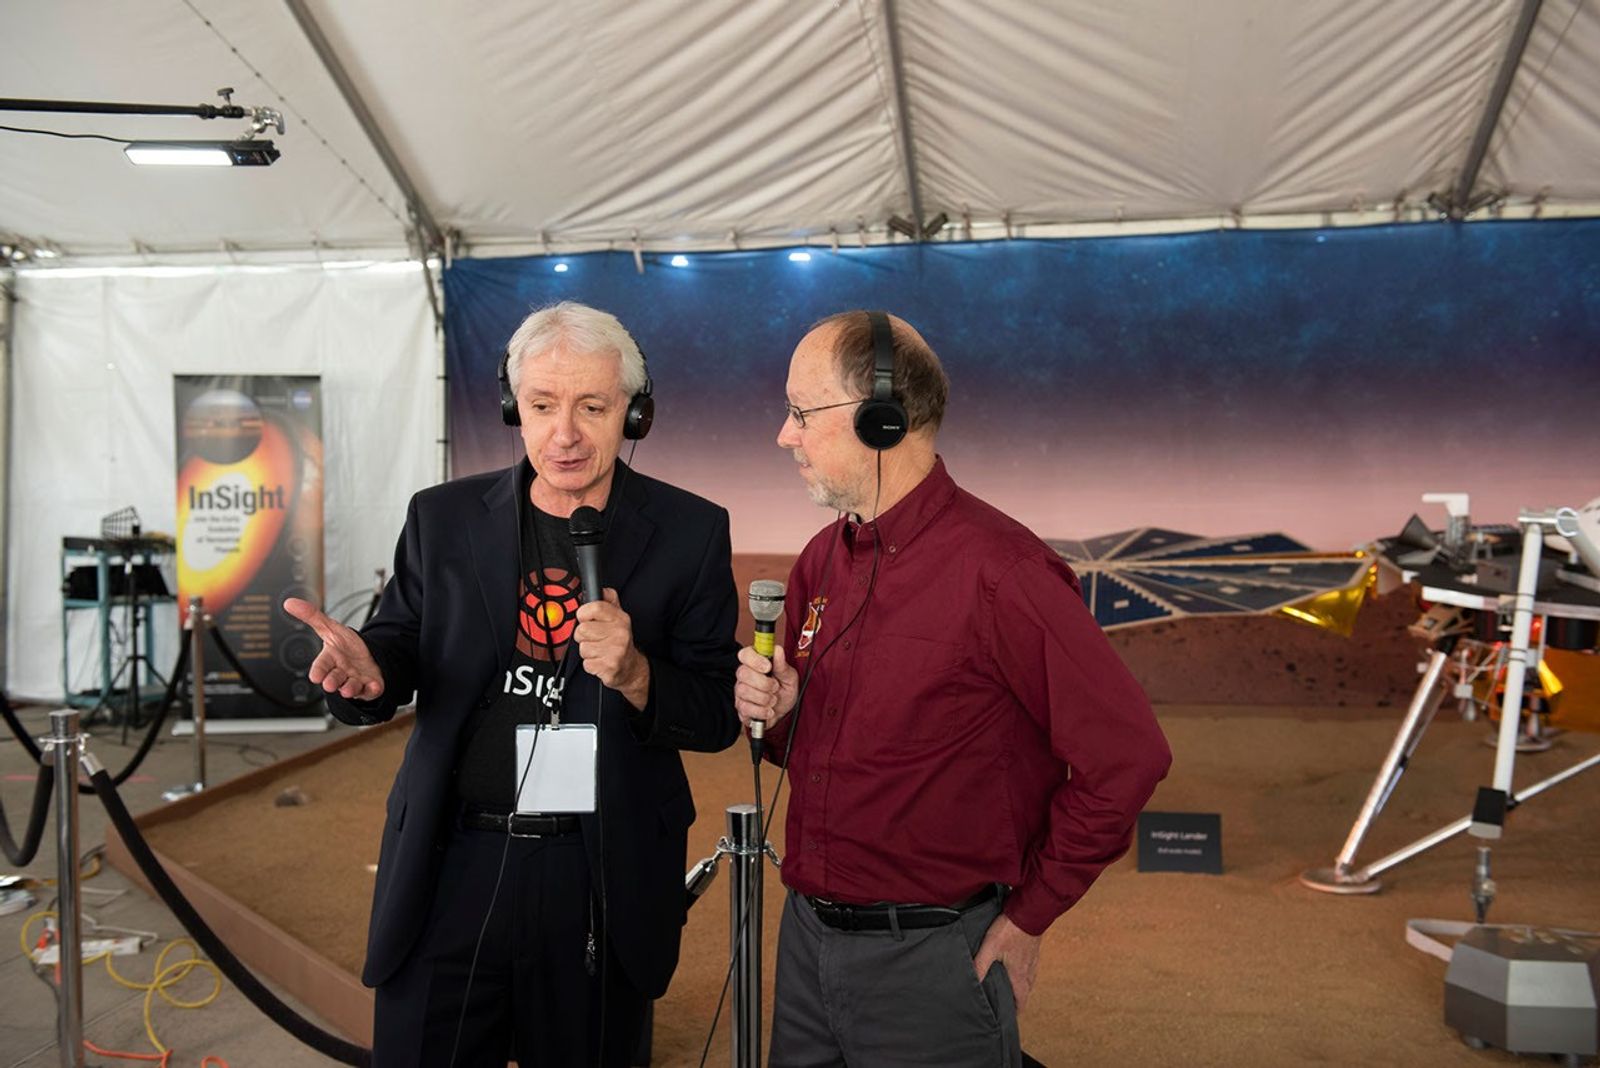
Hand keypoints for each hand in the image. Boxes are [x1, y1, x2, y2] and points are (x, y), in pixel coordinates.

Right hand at [282, 597, 385, 699]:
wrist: (369, 654)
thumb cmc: (346, 645)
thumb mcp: (331, 628)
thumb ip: (312, 616)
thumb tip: (289, 602)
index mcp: (330, 659)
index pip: (321, 665)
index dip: (318, 671)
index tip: (315, 677)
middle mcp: (341, 672)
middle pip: (334, 679)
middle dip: (332, 682)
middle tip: (329, 684)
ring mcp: (355, 680)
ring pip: (351, 687)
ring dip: (349, 689)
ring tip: (347, 689)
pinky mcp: (370, 686)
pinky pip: (371, 690)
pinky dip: (372, 689)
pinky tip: (374, 686)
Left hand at [573, 588, 649, 708]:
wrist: (630, 667)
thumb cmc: (619, 641)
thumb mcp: (618, 617)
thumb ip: (609, 601)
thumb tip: (601, 589)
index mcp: (620, 618)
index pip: (594, 608)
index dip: (584, 613)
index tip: (586, 618)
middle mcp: (620, 633)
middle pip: (582, 629)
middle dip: (584, 636)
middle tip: (595, 638)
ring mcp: (615, 651)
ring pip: (582, 648)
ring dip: (587, 651)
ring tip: (599, 650)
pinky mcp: (609, 667)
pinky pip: (586, 663)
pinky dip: (590, 664)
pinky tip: (600, 661)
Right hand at [734, 644, 798, 731]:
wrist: (784, 712)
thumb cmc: (785, 691)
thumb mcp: (790, 677)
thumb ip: (782, 665)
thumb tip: (778, 650)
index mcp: (756, 663)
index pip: (745, 654)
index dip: (755, 659)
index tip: (768, 666)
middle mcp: (745, 675)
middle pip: (743, 673)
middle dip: (763, 682)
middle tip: (775, 687)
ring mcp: (740, 691)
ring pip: (744, 690)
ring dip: (764, 698)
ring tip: (774, 699)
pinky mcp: (740, 707)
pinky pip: (745, 708)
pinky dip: (761, 711)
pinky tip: (768, 710)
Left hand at [972, 912, 1041, 1014]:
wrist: (1029, 910)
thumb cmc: (1010, 929)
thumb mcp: (990, 947)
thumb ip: (980, 965)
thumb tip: (972, 983)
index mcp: (1019, 975)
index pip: (1021, 1001)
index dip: (1015, 1012)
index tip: (1007, 1017)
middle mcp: (1029, 971)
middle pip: (1025, 993)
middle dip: (1016, 1000)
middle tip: (1004, 1003)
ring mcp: (1033, 960)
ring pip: (1028, 980)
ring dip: (1020, 987)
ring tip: (1007, 987)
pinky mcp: (1034, 950)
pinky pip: (1030, 968)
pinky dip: (1023, 973)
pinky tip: (1014, 966)